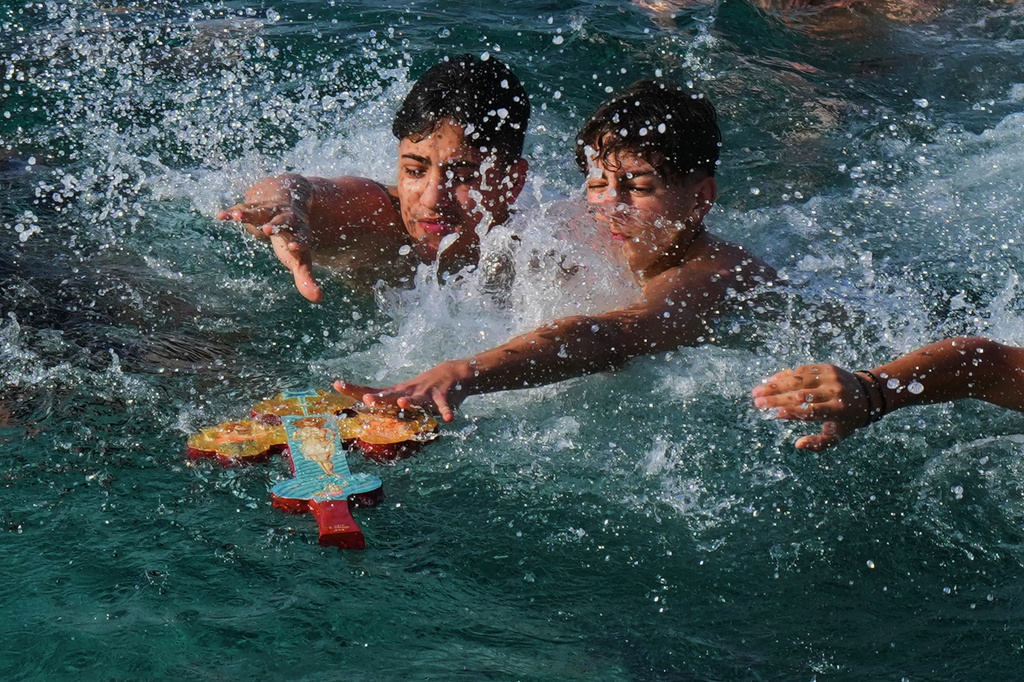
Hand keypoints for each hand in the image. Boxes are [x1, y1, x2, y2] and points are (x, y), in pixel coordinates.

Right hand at [217, 175, 322, 302]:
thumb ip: (306, 278)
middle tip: (266, 229)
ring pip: (259, 211)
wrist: (292, 199)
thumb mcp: (301, 257)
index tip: (294, 247)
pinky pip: (242, 208)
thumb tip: (317, 298)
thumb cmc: (294, 237)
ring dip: (248, 213)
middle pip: (282, 220)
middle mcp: (286, 219)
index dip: (299, 242)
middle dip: (275, 224)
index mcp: (300, 232)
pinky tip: (221, 216)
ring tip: (237, 216)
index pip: (302, 238)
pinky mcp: (254, 205)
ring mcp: (270, 210)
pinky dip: (231, 212)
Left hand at [335, 360, 472, 422]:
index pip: (371, 390)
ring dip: (410, 402)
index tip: (336, 385)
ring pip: (417, 399)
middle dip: (380, 398)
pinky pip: (443, 406)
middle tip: (367, 400)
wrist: (453, 373)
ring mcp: (425, 394)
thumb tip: (365, 411)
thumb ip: (387, 404)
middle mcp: (408, 392)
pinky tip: (448, 419)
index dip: (354, 389)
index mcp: (396, 393)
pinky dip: (445, 411)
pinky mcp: (442, 397)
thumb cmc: (423, 387)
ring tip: (403, 404)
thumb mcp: (403, 393)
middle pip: (391, 396)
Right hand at [751, 364, 868, 450]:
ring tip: (757, 391)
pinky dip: (785, 375)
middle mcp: (835, 391)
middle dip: (777, 398)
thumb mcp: (837, 436)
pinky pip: (802, 370)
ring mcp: (831, 377)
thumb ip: (818, 444)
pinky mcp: (826, 367)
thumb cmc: (847, 420)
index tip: (775, 414)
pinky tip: (770, 381)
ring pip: (798, 379)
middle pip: (801, 394)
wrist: (867, 394)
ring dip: (775, 385)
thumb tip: (798, 445)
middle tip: (757, 403)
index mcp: (839, 410)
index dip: (793, 412)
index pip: (812, 411)